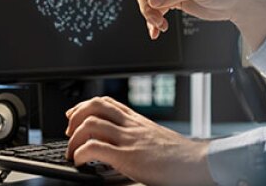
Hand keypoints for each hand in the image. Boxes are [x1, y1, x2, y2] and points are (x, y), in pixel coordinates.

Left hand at [65, 96, 212, 185]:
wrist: (195, 162)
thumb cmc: (178, 155)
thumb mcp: (156, 137)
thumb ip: (139, 135)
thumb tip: (125, 143)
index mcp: (138, 121)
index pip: (107, 102)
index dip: (85, 106)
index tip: (74, 116)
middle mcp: (131, 126)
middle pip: (95, 106)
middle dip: (76, 117)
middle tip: (70, 133)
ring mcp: (129, 139)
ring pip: (90, 124)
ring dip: (74, 139)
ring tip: (73, 152)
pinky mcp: (127, 157)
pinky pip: (95, 148)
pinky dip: (80, 154)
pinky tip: (80, 162)